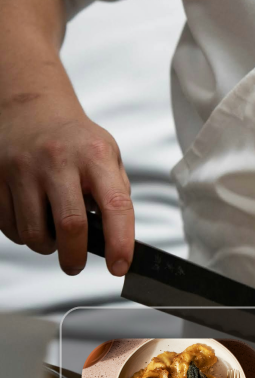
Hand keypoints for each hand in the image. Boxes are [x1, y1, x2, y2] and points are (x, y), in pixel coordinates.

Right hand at [0, 96, 132, 274]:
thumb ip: (115, 190)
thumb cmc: (77, 141)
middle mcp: (58, 161)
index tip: (120, 266)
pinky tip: (33, 219)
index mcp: (95, 155)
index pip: (115, 204)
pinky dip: (23, 234)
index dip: (120, 240)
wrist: (32, 111)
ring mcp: (23, 170)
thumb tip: (117, 234)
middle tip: (76, 266)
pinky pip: (9, 226)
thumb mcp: (107, 154)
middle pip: (69, 225)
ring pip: (33, 233)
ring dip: (46, 246)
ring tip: (54, 235)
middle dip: (75, 257)